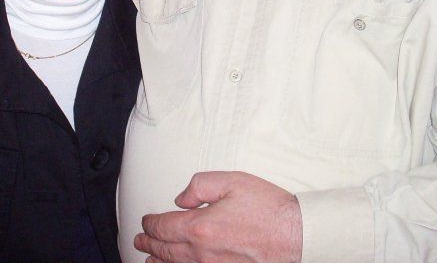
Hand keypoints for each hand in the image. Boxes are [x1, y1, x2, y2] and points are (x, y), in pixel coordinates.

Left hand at [134, 171, 301, 262]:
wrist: (296, 236)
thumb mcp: (231, 181)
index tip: (146, 221)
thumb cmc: (268, 209)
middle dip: (149, 245)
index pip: (163, 227)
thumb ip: (199, 186)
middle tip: (140, 241)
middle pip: (165, 251)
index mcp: (200, 227)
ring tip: (149, 260)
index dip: (150, 224)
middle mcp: (202, 253)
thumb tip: (181, 199)